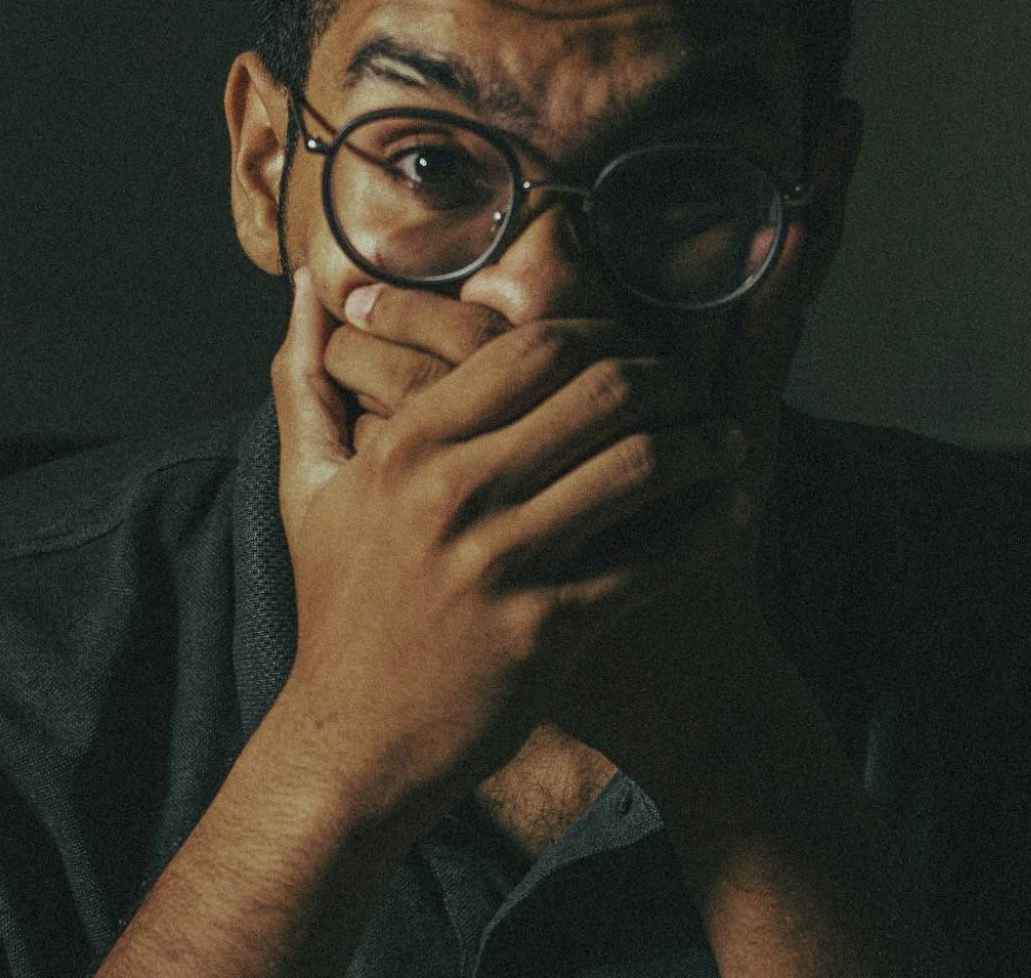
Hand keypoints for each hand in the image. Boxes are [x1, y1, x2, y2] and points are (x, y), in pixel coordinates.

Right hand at [312, 200, 831, 796]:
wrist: (353, 742)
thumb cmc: (337, 610)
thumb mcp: (306, 489)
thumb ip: (305, 382)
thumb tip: (303, 287)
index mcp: (406, 448)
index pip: (531, 349)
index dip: (604, 335)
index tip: (633, 349)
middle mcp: (455, 495)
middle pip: (600, 391)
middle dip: (667, 378)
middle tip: (694, 389)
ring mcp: (504, 564)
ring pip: (639, 466)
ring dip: (702, 446)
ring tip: (726, 444)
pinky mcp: (548, 630)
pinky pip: (652, 560)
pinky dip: (703, 529)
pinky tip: (726, 516)